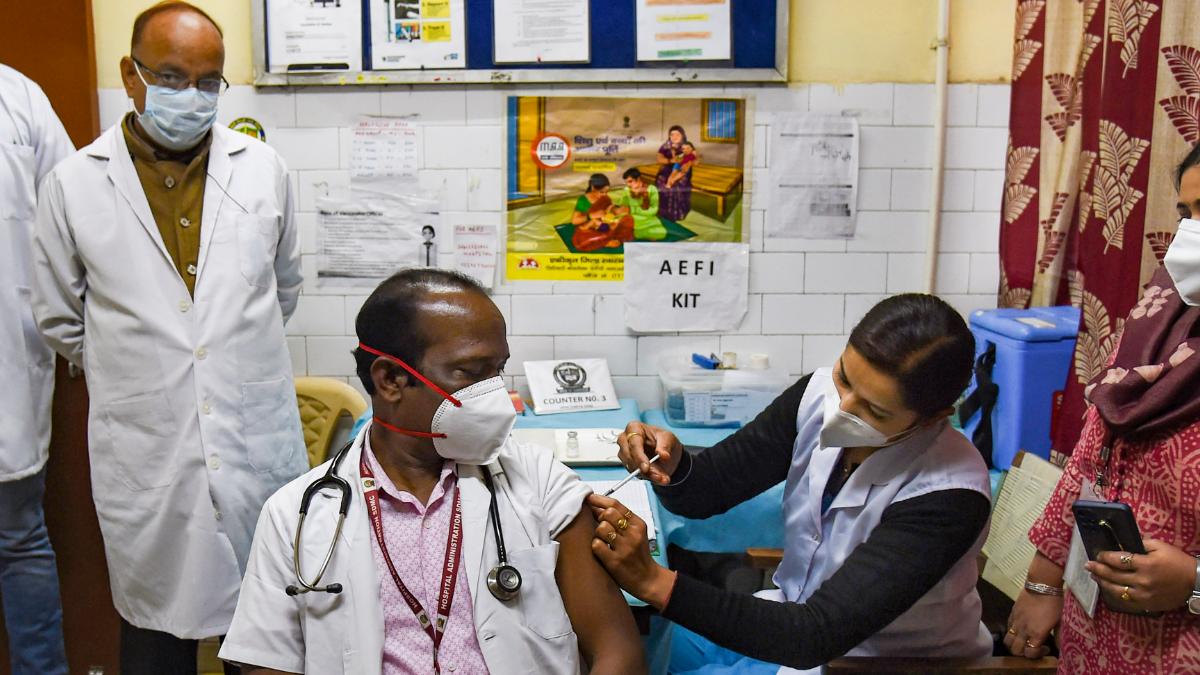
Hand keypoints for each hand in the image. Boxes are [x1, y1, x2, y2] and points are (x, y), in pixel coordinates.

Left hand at [585, 493, 676, 609]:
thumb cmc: (638, 554)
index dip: (599, 500)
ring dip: (597, 533)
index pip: (616, 504)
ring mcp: (625, 548)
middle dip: (599, 517)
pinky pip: (596, 545)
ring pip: (601, 528)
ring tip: (602, 540)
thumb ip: (620, 520)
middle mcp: (633, 534)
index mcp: (638, 524)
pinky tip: (601, 550)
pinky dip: (595, 546)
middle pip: (608, 514)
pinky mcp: (615, 561)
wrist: (648, 579)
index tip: (589, 498)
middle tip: (600, 525)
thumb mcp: (635, 533)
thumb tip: (596, 506)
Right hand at [617, 423, 681, 484]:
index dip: (639, 457)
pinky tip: (659, 478)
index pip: (633, 443)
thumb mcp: (668, 438)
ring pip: (631, 468)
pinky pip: (636, 475)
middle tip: (657, 475)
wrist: (666, 453)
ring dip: (648, 475)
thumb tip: (663, 455)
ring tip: (662, 477)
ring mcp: (625, 454)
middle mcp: (626, 440)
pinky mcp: (629, 465)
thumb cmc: (664, 440)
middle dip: (643, 469)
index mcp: (634, 428)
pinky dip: (648, 478)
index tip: (646, 467)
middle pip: (628, 456)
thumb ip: (665, 446)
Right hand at [1003, 589, 1060, 658]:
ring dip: (1014, 644)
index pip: (1029, 653)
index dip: (1036, 655)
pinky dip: (1012, 632)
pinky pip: (1008, 628)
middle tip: (1033, 647)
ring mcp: (1016, 621)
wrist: (1042, 585)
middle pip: (1015, 650)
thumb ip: (1059, 636)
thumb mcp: (1061, 621)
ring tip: (1024, 640)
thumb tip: (1061, 647)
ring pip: (1007, 640)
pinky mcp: (1012, 613)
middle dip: (1023, 653)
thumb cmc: (1055, 603)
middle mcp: (1024, 630)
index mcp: (1036, 633)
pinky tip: (1022, 628)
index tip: (1046, 648)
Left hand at [1087, 539, 1196, 612]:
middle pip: (1113, 575)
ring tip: (1094, 576)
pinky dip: (1115, 594)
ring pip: (1116, 590)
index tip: (1098, 554)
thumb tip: (1123, 543)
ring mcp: (1143, 595)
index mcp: (1145, 564)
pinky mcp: (1147, 604)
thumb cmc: (1177, 561)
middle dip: (1098, 569)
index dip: (1105, 556)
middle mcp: (1142, 580)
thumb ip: (1141, 544)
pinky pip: (1126, 600)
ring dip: (1102, 582)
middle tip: (1088, 565)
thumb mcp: (1160, 546)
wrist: (1195, 582)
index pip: (1118, 560)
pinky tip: (1108, 588)